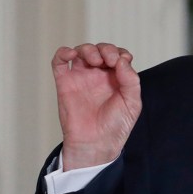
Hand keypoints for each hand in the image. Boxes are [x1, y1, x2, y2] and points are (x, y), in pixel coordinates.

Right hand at [51, 43, 141, 170]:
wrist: (96, 143)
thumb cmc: (115, 126)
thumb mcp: (132, 103)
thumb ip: (131, 80)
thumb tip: (122, 60)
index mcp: (116, 78)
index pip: (118, 55)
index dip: (120, 54)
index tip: (120, 63)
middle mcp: (99, 75)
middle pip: (101, 50)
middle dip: (106, 49)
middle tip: (108, 61)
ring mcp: (81, 78)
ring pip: (81, 51)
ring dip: (88, 49)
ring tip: (95, 61)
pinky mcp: (65, 83)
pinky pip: (60, 62)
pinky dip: (63, 52)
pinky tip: (72, 54)